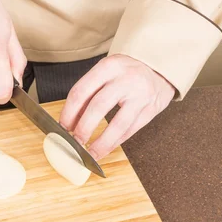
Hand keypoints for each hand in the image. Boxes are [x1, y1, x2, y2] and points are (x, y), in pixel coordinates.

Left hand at [60, 54, 174, 159]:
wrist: (159, 67)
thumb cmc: (126, 72)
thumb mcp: (106, 72)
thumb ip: (89, 94)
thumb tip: (70, 122)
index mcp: (109, 67)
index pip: (82, 91)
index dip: (69, 112)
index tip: (62, 127)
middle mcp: (125, 79)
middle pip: (98, 106)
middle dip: (83, 128)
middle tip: (74, 142)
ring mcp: (141, 95)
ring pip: (118, 124)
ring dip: (101, 143)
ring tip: (90, 154)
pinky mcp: (151, 109)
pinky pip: (130, 130)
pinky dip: (115, 142)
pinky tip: (105, 149)